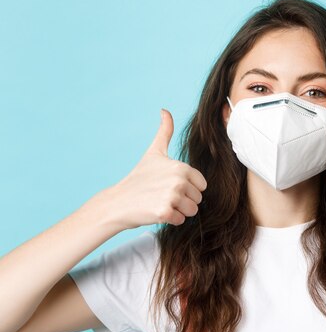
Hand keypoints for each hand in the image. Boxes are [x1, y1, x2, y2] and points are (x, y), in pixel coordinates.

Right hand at [108, 109, 207, 229]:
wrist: (118, 202)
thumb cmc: (139, 177)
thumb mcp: (154, 152)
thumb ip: (164, 132)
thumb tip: (164, 110)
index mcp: (181, 167)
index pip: (202, 185)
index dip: (188, 188)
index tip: (170, 185)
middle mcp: (179, 180)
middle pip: (198, 199)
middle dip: (184, 201)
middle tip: (163, 195)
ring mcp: (172, 197)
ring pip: (192, 211)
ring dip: (179, 211)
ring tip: (161, 203)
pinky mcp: (165, 212)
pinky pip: (180, 220)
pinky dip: (170, 220)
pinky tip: (156, 211)